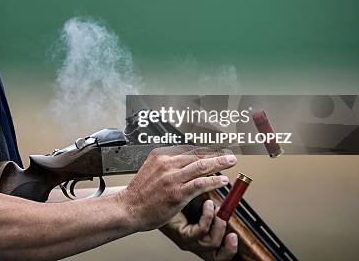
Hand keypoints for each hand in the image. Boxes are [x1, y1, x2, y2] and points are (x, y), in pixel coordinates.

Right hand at [116, 146, 236, 231]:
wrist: (128, 209)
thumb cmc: (139, 194)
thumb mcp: (150, 171)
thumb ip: (166, 166)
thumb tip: (184, 165)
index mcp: (160, 156)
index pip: (188, 150)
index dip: (204, 151)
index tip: (214, 151)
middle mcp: (167, 164)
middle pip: (197, 156)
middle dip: (215, 155)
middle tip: (228, 155)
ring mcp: (172, 178)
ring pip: (201, 166)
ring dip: (219, 163)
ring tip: (230, 162)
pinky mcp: (177, 193)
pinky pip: (200, 184)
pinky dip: (214, 181)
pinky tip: (222, 180)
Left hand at [160, 199, 237, 260]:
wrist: (157, 198)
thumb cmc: (177, 200)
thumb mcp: (201, 204)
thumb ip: (214, 207)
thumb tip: (229, 203)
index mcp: (201, 239)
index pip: (219, 254)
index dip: (229, 249)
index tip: (234, 236)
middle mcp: (195, 244)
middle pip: (217, 256)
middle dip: (226, 237)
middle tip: (226, 217)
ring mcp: (188, 242)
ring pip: (211, 243)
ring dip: (218, 223)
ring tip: (215, 207)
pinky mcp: (182, 236)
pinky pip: (201, 231)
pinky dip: (208, 217)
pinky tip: (207, 204)